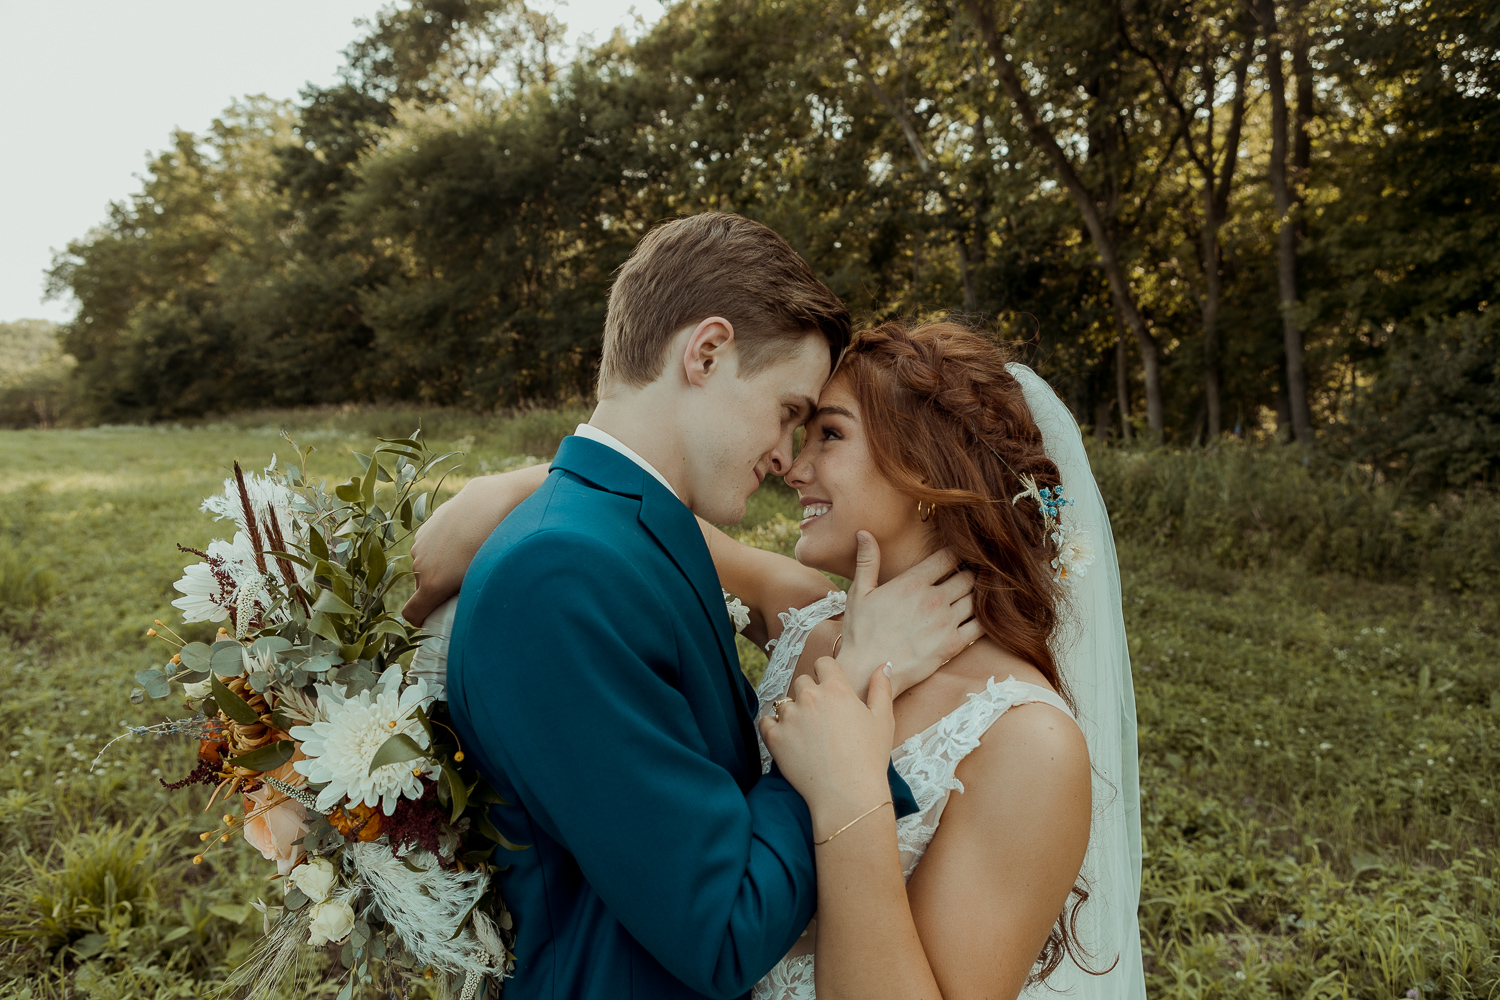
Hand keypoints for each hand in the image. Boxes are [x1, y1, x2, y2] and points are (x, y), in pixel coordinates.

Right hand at [402, 473, 532, 623]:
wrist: (488, 505)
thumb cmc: (491, 546)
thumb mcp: (480, 580)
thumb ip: (465, 600)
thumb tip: (466, 610)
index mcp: (432, 584)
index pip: (412, 614)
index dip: (422, 620)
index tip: (435, 618)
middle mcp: (420, 566)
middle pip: (423, 587)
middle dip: (438, 589)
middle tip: (464, 583)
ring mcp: (421, 545)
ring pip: (426, 565)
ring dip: (439, 566)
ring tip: (466, 556)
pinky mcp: (425, 528)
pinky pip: (429, 546)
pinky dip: (440, 548)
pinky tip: (462, 538)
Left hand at [760, 657, 895, 834]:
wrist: (848, 794)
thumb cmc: (869, 758)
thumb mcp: (883, 720)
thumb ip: (881, 688)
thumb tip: (883, 666)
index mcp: (836, 689)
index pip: (823, 663)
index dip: (826, 674)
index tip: (829, 688)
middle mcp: (809, 697)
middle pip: (802, 681)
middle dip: (810, 694)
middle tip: (821, 717)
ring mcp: (789, 717)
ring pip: (784, 702)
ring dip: (792, 712)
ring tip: (806, 733)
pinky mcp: (774, 738)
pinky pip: (766, 721)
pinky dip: (773, 727)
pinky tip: (786, 738)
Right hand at [838, 533, 980, 698]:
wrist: (866, 672)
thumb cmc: (860, 632)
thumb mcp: (859, 593)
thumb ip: (867, 561)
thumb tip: (863, 532)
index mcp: (913, 583)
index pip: (949, 557)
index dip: (958, 553)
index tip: (959, 555)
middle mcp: (933, 599)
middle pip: (969, 576)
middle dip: (973, 573)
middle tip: (974, 574)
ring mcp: (945, 623)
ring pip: (978, 599)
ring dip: (981, 595)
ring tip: (981, 594)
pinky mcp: (953, 645)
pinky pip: (981, 627)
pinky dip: (986, 619)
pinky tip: (983, 617)